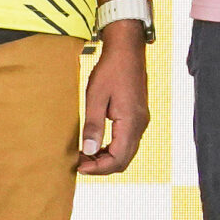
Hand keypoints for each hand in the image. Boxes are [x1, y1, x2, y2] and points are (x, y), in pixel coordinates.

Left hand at [77, 29, 151, 174]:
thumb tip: (88, 151)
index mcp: (131, 122)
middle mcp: (140, 125)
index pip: (118, 159)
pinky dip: (112, 149)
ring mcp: (140, 121)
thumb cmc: (111, 70)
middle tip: (79, 163)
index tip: (78, 167)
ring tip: (84, 154)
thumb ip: (93, 126)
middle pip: (124, 160)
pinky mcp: (137, 117)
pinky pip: (127, 141)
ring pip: (126, 152)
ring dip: (106, 158)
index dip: (98, 168)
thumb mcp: (96, 97)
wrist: (127, 51)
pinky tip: (96, 143)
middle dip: (101, 166)